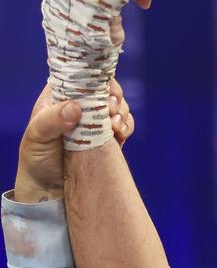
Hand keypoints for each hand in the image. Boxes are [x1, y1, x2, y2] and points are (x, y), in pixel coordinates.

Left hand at [13, 80, 134, 203]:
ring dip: (123, 112)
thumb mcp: (36, 137)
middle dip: (114, 97)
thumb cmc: (36, 160)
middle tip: (111, 110)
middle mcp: (80, 108)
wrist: (48, 190)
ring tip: (115, 125)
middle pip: (105, 90)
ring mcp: (95, 124)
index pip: (81, 77)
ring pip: (118, 107)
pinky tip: (121, 133)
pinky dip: (127, 127)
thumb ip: (52, 120)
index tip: (103, 91)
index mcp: (59, 98)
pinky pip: (124, 126)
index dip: (96, 79)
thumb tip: (76, 108)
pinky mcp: (108, 140)